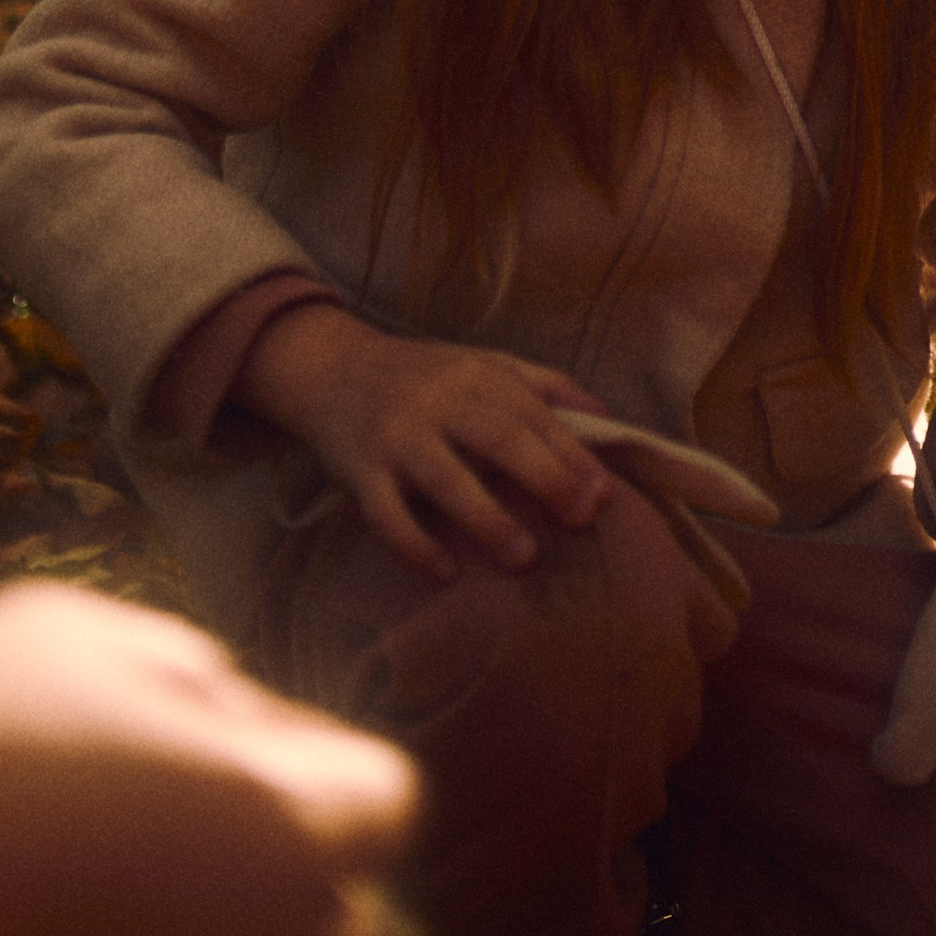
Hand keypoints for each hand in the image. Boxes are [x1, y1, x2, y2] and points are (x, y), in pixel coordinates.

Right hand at [0, 581, 414, 935]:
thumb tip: (234, 723)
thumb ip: (190, 676)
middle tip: (134, 809)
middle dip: (263, 859)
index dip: (312, 766)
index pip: (380, 804)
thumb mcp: (75, 634)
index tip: (225, 750)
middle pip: (326, 914)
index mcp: (284, 831)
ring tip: (73, 890)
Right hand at [239, 298, 616, 575]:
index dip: (572, 454)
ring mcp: (396, 437)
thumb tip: (605, 416)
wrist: (330, 368)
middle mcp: (438, 401)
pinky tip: (446, 572)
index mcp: (475, 375)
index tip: (604, 496)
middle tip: (581, 522)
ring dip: (487, 518)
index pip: (533, 413)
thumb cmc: (422, 376)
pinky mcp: (360, 472)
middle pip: (499, 438)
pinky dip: (416, 544)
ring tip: (524, 558)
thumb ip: (542, 384)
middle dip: (545, 479)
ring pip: (446, 478)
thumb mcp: (481, 363)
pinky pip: (387, 513)